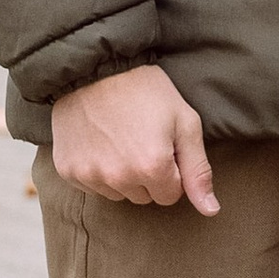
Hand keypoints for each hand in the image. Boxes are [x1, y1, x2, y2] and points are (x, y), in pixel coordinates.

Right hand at [50, 63, 217, 212]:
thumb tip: (211, 211)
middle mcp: (119, 178)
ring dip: (122, 175)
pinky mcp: (68, 170)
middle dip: (147, 175)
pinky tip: (98, 142)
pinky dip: (97, 170)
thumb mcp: (184, 122)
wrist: (94, 66)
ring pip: (118, 194)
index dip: (171, 170)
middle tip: (141, 138)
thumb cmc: (145, 90)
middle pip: (144, 197)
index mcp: (152, 167)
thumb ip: (198, 170)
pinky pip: (92, 186)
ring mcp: (90, 175)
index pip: (170, 196)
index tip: (163, 145)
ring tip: (119, 138)